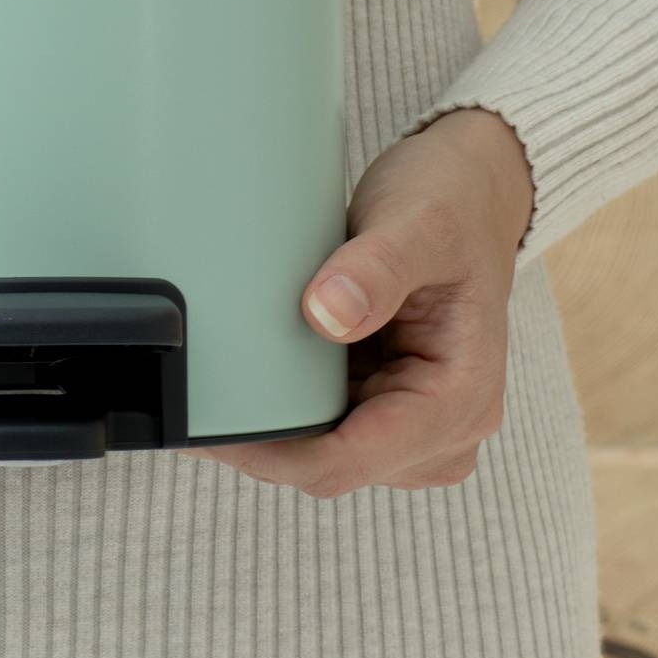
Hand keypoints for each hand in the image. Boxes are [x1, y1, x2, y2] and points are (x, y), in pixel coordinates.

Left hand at [199, 107, 534, 497]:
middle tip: (188, 398)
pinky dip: (283, 403)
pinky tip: (245, 372)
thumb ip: (378, 268)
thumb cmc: (451, 206)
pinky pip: (324, 423)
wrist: (469, 192)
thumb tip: (326, 315)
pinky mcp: (385, 404)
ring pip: (321, 451)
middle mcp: (442, 428)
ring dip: (270, 424)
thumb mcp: (419, 223)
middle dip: (261, 441)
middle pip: (329, 465)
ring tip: (211, 380)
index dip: (275, 453)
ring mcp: (413, 423)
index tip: (212, 430)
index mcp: (460, 398)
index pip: (352, 459)